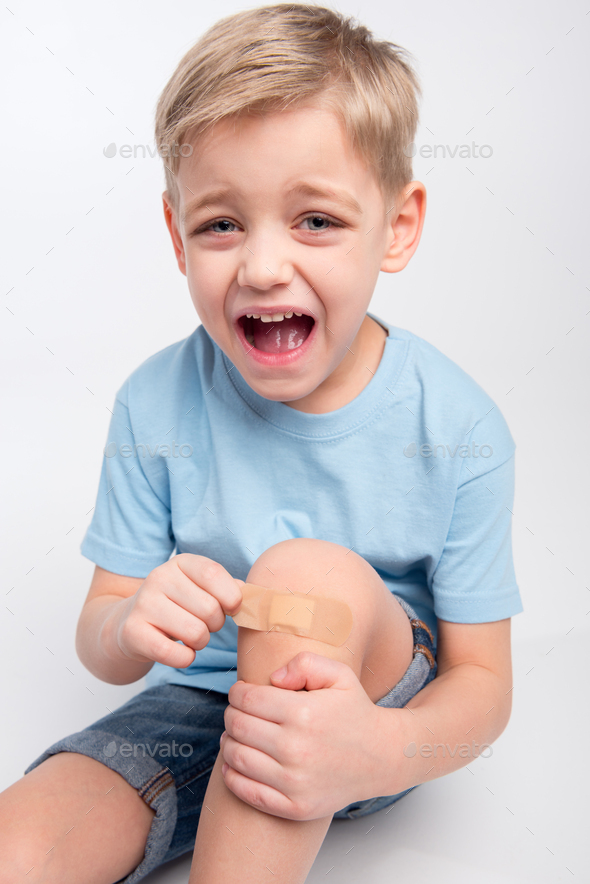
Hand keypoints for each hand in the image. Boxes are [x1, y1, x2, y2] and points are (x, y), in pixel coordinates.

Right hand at [113, 555, 243, 668]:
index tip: (232, 608)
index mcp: (180, 563)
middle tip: (203, 624)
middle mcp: (158, 577)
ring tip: (189, 636)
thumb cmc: (177, 606)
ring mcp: (143, 604)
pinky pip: (177, 654)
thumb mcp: (199, 588)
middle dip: (215, 624)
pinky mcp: (133, 632)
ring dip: (201, 642)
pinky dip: (185, 658)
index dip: (231, 597)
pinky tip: (179, 651)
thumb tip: (255, 596)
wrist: (128, 625)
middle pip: (210, 609)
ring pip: (196, 632)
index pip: (214, 574)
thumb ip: (229, 588)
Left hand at [219, 651, 390, 820]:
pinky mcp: (295, 807)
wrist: (381, 758)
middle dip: (231, 713)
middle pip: (237, 726)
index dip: (237, 692)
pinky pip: (246, 792)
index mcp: (304, 713)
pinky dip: (232, 775)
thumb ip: (304, 663)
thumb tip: (273, 678)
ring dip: (229, 741)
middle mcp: (297, 749)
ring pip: (236, 757)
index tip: (241, 692)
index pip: (247, 699)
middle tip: (238, 711)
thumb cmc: (354, 712)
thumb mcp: (339, 674)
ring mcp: (295, 782)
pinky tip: (237, 762)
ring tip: (238, 734)